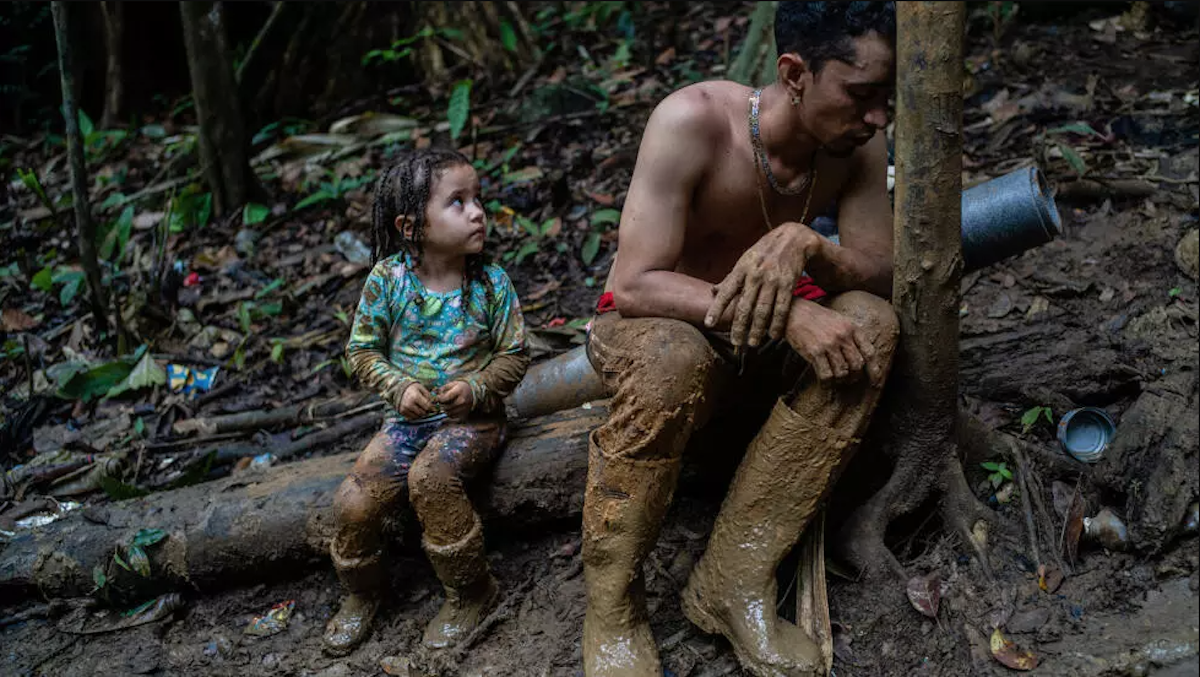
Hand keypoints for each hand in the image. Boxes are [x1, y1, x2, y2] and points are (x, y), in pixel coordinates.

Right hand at [398, 382, 436, 418]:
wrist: (398, 389)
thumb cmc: (412, 388)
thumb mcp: (421, 388)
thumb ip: (428, 395)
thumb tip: (434, 403)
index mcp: (415, 397)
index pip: (427, 406)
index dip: (432, 407)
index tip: (433, 407)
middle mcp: (409, 404)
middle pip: (423, 413)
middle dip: (426, 411)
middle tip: (426, 407)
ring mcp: (405, 409)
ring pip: (418, 416)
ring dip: (421, 413)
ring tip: (420, 408)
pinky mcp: (402, 412)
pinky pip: (412, 417)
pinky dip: (415, 415)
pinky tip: (415, 410)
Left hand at [435, 381, 473, 420]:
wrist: (473, 392)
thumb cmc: (460, 387)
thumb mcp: (452, 384)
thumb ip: (443, 388)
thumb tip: (436, 396)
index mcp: (459, 391)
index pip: (445, 398)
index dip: (439, 399)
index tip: (439, 398)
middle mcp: (462, 400)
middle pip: (446, 407)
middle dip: (442, 405)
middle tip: (442, 402)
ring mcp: (464, 408)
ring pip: (449, 413)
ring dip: (445, 410)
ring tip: (446, 405)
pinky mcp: (465, 414)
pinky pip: (453, 417)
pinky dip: (450, 414)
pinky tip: (451, 409)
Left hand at [705, 222, 821, 347]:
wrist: (792, 238)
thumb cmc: (764, 252)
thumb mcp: (744, 261)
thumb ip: (730, 278)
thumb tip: (712, 292)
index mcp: (741, 269)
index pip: (726, 292)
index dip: (716, 308)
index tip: (708, 324)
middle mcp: (755, 274)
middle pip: (745, 305)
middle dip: (739, 326)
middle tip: (735, 342)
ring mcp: (772, 279)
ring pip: (763, 309)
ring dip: (757, 329)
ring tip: (752, 343)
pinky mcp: (789, 283)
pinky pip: (782, 307)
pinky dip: (777, 323)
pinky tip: (774, 335)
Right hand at [785, 299, 880, 385]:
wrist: (794, 312)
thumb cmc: (817, 317)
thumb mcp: (839, 319)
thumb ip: (851, 334)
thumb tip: (862, 355)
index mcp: (852, 327)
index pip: (869, 352)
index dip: (874, 369)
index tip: (876, 381)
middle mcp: (843, 336)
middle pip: (857, 365)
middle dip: (855, 376)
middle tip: (849, 380)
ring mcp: (829, 344)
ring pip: (843, 372)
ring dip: (840, 380)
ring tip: (836, 380)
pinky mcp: (815, 352)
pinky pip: (826, 375)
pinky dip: (827, 383)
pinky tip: (824, 383)